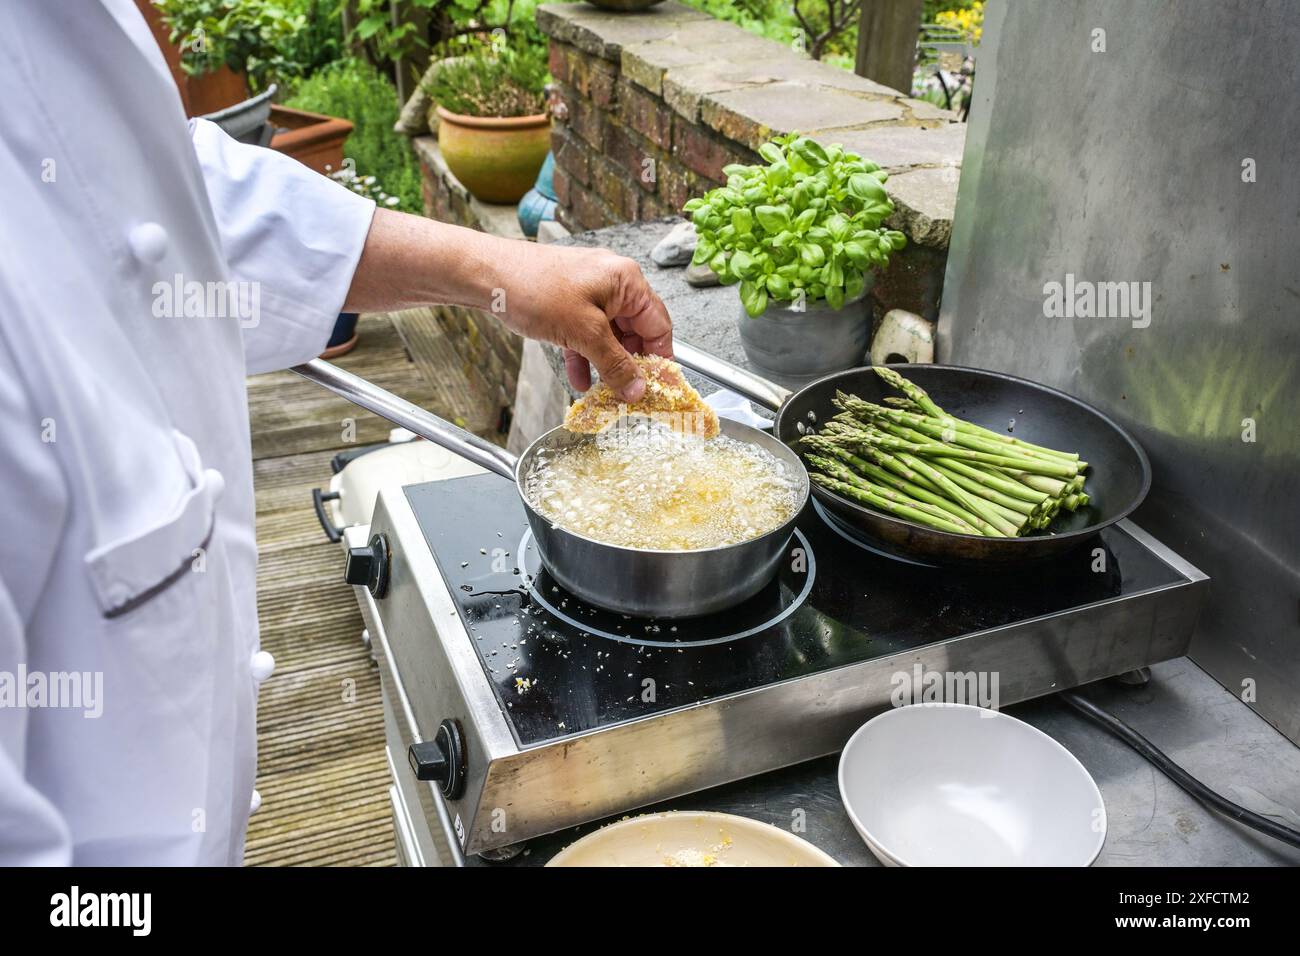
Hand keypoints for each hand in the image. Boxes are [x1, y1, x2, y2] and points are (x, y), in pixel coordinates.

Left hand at [493, 243, 672, 400]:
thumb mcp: (583, 334)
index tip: (657, 386)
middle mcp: (613, 283)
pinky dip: (586, 355)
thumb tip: (636, 388)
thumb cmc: (535, 290)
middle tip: (628, 394)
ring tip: (604, 392)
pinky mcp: (570, 301)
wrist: (488, 277)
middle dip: (630, 365)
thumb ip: (615, 364)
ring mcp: (590, 291)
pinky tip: (580, 378)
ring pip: (610, 336)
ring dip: (606, 364)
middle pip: (635, 332)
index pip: (659, 325)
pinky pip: (587, 333)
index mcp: (626, 281)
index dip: (660, 359)